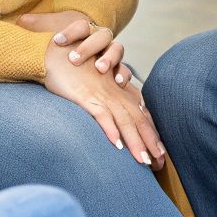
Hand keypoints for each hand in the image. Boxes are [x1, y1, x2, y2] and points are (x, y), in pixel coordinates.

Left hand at [17, 11, 129, 82]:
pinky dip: (123, 75)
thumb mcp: (48, 35)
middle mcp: (100, 38)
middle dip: (89, 47)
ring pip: (117, 50)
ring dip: (110, 59)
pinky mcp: (118, 68)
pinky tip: (118, 83)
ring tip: (101, 70)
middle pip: (101, 36)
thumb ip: (36, 27)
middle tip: (74, 59)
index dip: (70, 33)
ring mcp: (111, 52)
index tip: (56, 41)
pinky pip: (125, 70)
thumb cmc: (62, 47)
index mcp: (85, 28)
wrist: (80, 56)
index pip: (80, 25)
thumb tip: (20, 21)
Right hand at [44, 44, 165, 170]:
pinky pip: (101, 114)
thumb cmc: (75, 70)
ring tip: (143, 160)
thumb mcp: (98, 84)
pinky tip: (116, 144)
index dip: (152, 134)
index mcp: (120, 90)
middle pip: (138, 119)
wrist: (55, 53)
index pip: (141, 114)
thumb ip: (111, 98)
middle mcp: (115, 92)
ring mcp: (102, 94)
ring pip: (124, 120)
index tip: (161, 154)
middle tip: (159, 163)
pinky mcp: (86, 96)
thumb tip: (119, 123)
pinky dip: (110, 129)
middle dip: (150, 142)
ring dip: (135, 141)